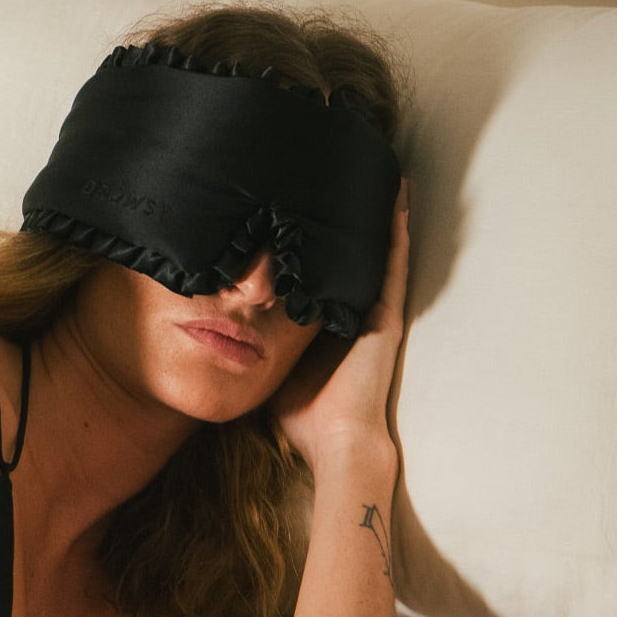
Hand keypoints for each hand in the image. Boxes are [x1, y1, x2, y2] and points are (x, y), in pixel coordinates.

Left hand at [271, 182, 409, 470]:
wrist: (337, 442)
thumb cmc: (304, 415)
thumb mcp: (271, 368)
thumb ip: (257, 346)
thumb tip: (221, 330)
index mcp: (330, 324)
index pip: (325, 272)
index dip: (321, 242)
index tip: (310, 204)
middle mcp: (356, 314)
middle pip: (354, 256)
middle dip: (351, 220)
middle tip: (347, 174)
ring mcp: (374, 313)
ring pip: (378, 253)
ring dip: (380, 216)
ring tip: (381, 174)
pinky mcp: (386, 317)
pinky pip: (392, 267)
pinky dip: (394, 234)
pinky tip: (396, 202)